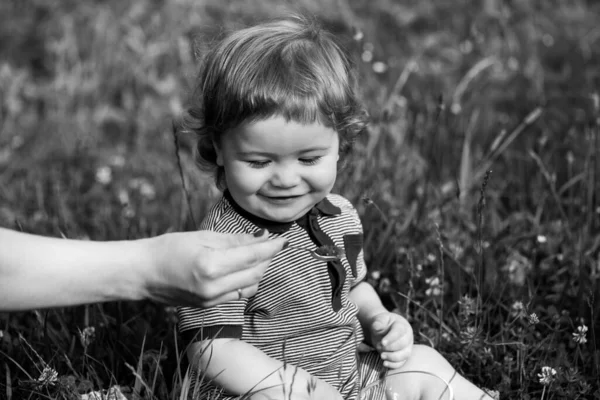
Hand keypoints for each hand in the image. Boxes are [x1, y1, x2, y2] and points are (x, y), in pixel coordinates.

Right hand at [145, 229, 286, 307]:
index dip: (271, 247)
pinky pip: (238, 294)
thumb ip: (234, 240)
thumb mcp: (202, 237)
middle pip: (255, 272)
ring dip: (259, 270)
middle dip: (267, 258)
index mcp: (211, 266)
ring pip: (250, 285)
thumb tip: (261, 237)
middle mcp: (214, 286)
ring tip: (259, 255)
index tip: (283, 239)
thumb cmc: (168, 248)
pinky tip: (245, 269)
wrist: (142, 274)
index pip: (252, 256)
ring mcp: (211, 300)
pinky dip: (247, 281)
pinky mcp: (209, 306)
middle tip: (271, 244)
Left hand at [368, 312, 413, 368]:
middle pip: (403, 344)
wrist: (384, 329)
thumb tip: (377, 327)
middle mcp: (407, 337)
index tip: (382, 342)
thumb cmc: (383, 323)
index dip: (391, 338)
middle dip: (391, 347)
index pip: (399, 332)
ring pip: (405, 355)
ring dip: (392, 357)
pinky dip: (393, 365)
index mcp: (402, 326)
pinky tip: (384, 363)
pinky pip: (401, 363)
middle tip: (379, 346)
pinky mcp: (403, 357)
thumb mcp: (380, 319)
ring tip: (381, 356)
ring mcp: (407, 348)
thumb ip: (379, 322)